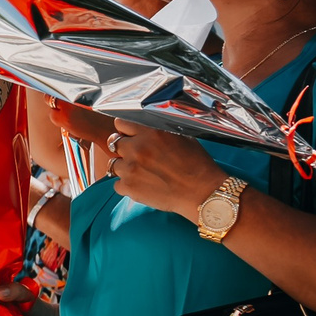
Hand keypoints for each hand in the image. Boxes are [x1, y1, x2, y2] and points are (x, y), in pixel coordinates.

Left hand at [103, 122, 224, 219]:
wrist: (202, 192)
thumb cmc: (196, 165)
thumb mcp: (182, 137)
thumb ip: (158, 131)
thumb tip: (144, 128)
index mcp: (150, 133)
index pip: (121, 123)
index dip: (125, 130)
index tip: (129, 136)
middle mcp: (137, 148)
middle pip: (113, 143)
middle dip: (123, 148)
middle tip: (137, 156)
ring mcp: (130, 168)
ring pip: (113, 164)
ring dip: (124, 168)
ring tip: (142, 173)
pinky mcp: (128, 187)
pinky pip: (117, 184)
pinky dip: (127, 186)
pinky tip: (143, 186)